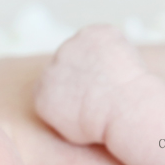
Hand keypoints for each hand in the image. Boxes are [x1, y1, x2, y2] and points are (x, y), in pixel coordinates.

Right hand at [34, 25, 147, 144]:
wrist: (124, 111)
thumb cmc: (105, 127)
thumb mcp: (72, 130)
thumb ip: (63, 110)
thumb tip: (71, 100)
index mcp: (40, 94)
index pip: (53, 86)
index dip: (74, 89)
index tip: (91, 96)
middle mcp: (50, 67)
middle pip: (66, 64)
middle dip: (84, 71)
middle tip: (107, 85)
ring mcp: (69, 47)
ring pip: (84, 49)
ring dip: (97, 57)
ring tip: (115, 77)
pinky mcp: (91, 34)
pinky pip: (103, 36)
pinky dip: (114, 46)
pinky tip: (122, 63)